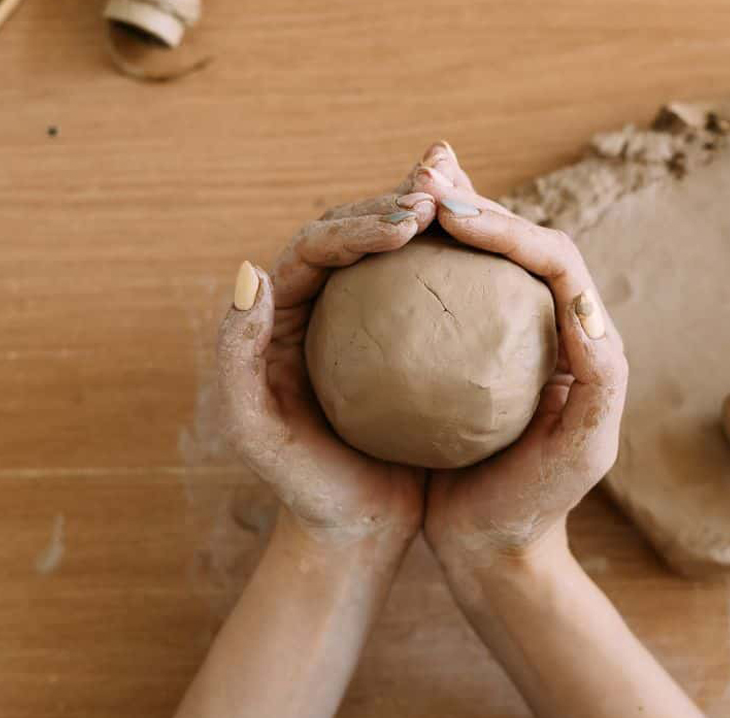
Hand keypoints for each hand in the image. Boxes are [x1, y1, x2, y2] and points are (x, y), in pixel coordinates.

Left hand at [216, 189, 437, 545]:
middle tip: (442, 202)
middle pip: (354, 231)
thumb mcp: (257, 432)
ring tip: (467, 213)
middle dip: (394, 203)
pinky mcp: (404, 344)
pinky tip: (492, 264)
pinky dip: (455, 266)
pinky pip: (428, 290)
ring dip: (427, 223)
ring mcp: (364, 322)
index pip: (316, 247)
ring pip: (393, 253)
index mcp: (282, 316)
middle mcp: (319, 307)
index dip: (359, 223)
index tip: (411, 223)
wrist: (353, 528)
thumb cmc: (304, 486)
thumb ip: (237, 358)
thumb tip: (250, 272)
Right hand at [406, 144, 628, 567]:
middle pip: (519, 239)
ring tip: (408, 187)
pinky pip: (444, 287)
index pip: (554, 258)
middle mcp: (548, 324)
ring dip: (447, 213)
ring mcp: (502, 336)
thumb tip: (584, 298)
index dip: (508, 226)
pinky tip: (382, 245)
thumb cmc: (536, 505)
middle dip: (474, 199)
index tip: (451, 216)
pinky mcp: (463, 352)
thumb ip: (600, 378)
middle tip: (425, 175)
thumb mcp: (582, 454)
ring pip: (479, 254)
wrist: (495, 548)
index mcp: (584, 337)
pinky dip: (419, 255)